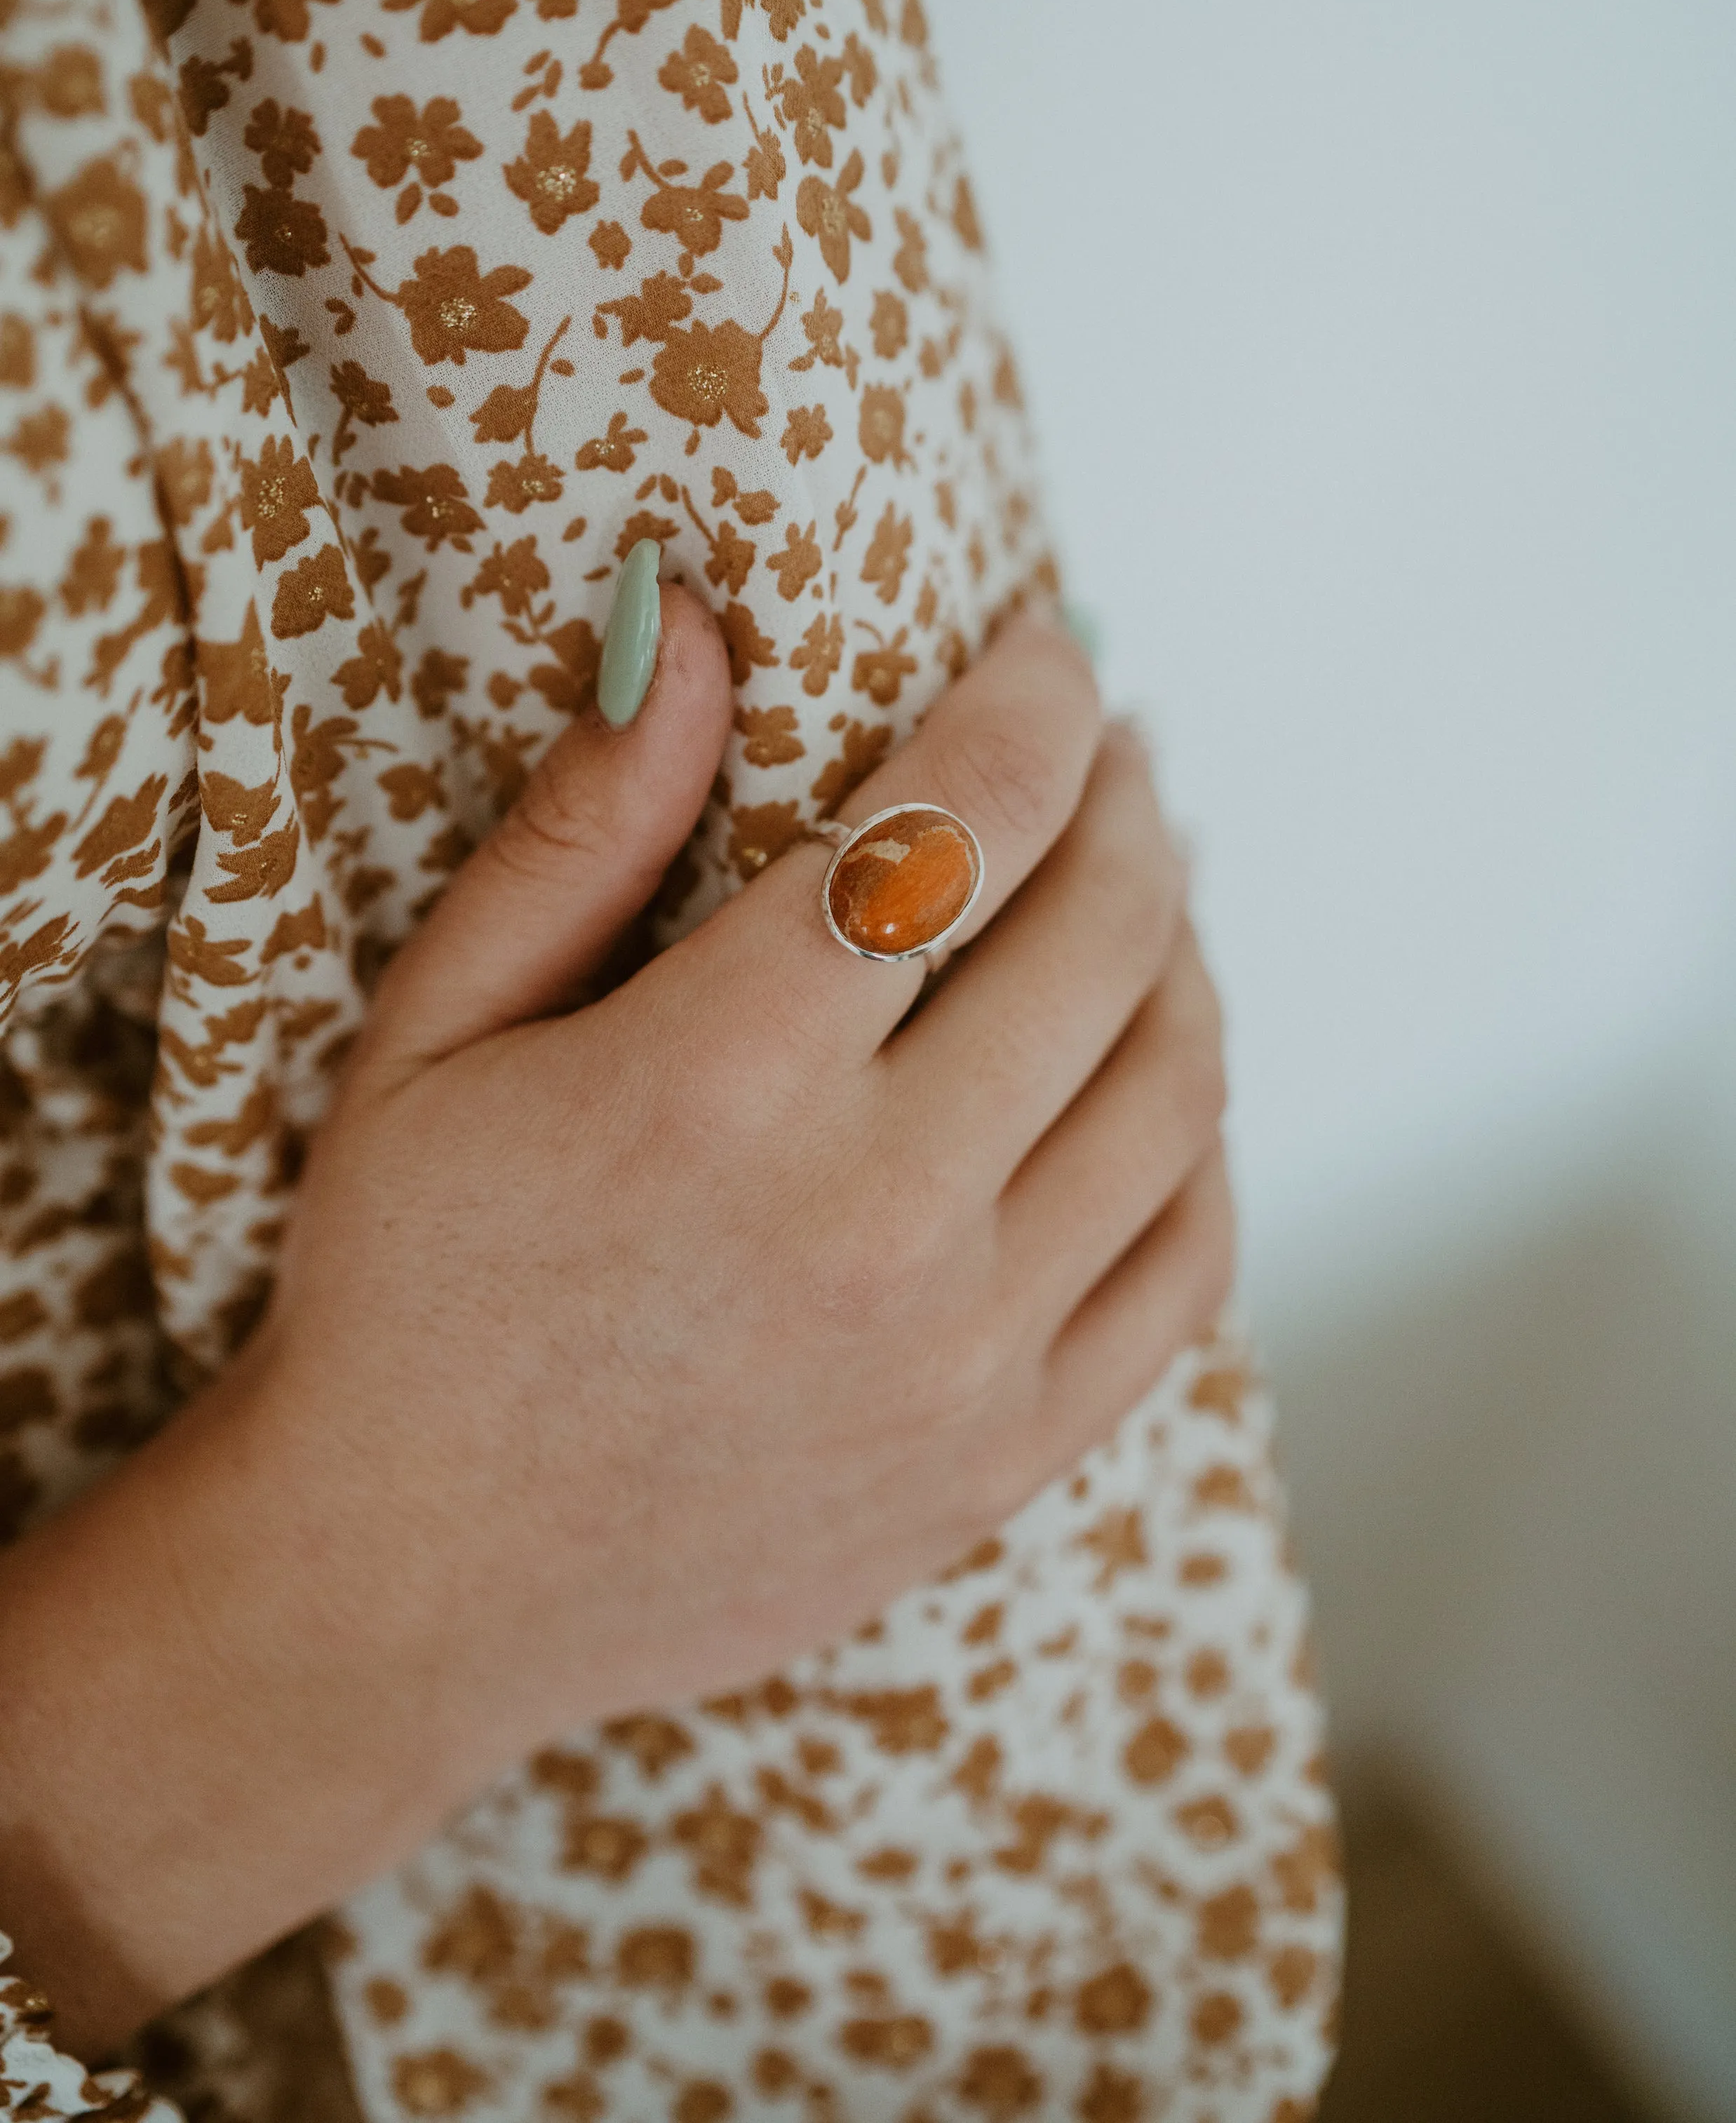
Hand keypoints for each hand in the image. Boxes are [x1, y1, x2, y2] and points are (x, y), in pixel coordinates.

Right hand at [0, 588, 1230, 2051]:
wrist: (409, 1582)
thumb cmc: (408, 1282)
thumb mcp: (433, 1033)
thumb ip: (579, 828)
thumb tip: (686, 623)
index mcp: (720, 1083)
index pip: (962, 822)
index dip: (1037, 701)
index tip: (1053, 643)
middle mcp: (874, 1217)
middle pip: (1102, 936)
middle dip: (1128, 800)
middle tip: (1113, 748)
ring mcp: (962, 1356)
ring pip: (1171, 1088)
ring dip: (1182, 948)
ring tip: (1147, 886)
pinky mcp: (1001, 1459)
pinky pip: (1185, 1264)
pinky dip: (1198, 1140)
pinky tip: (1157, 1074)